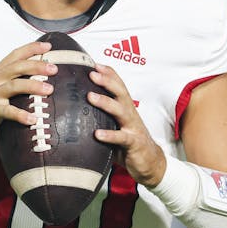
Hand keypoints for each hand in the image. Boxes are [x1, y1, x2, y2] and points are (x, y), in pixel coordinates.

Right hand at [0, 40, 56, 149]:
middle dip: (37, 66)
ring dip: (33, 87)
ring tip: (49, 90)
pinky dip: (22, 115)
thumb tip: (38, 77)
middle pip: (17, 67)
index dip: (31, 48)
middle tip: (54, 68)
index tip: (48, 46)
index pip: (15, 55)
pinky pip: (8, 112)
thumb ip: (12, 80)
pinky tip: (33, 119)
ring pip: (14, 86)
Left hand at [88, 63, 166, 186]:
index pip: (119, 86)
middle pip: (120, 93)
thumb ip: (102, 117)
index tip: (94, 64)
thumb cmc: (128, 143)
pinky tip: (97, 134)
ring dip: (105, 102)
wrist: (150, 163)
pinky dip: (109, 135)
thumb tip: (76, 110)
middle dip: (107, 81)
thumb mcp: (116, 126)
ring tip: (90, 97)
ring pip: (120, 111)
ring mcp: (133, 128)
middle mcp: (130, 114)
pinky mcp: (133, 143)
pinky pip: (121, 138)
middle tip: (92, 74)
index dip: (109, 74)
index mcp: (126, 108)